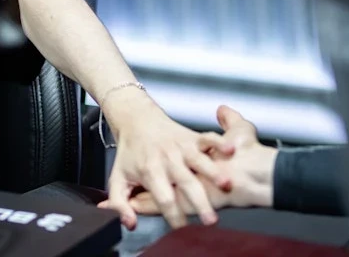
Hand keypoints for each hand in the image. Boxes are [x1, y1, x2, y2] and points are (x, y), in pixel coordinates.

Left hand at [100, 105, 276, 219]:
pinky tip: (231, 149)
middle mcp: (167, 159)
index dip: (174, 215)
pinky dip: (219, 142)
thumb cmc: (129, 153)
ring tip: (227, 186)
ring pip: (200, 161)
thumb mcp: (117, 178)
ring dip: (214, 172)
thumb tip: (130, 223)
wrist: (136, 119)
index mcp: (149, 171)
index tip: (183, 229)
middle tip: (210, 220)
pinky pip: (208, 138)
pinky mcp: (191, 137)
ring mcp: (181, 148)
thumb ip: (119, 203)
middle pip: (185, 183)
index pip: (164, 198)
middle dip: (199, 202)